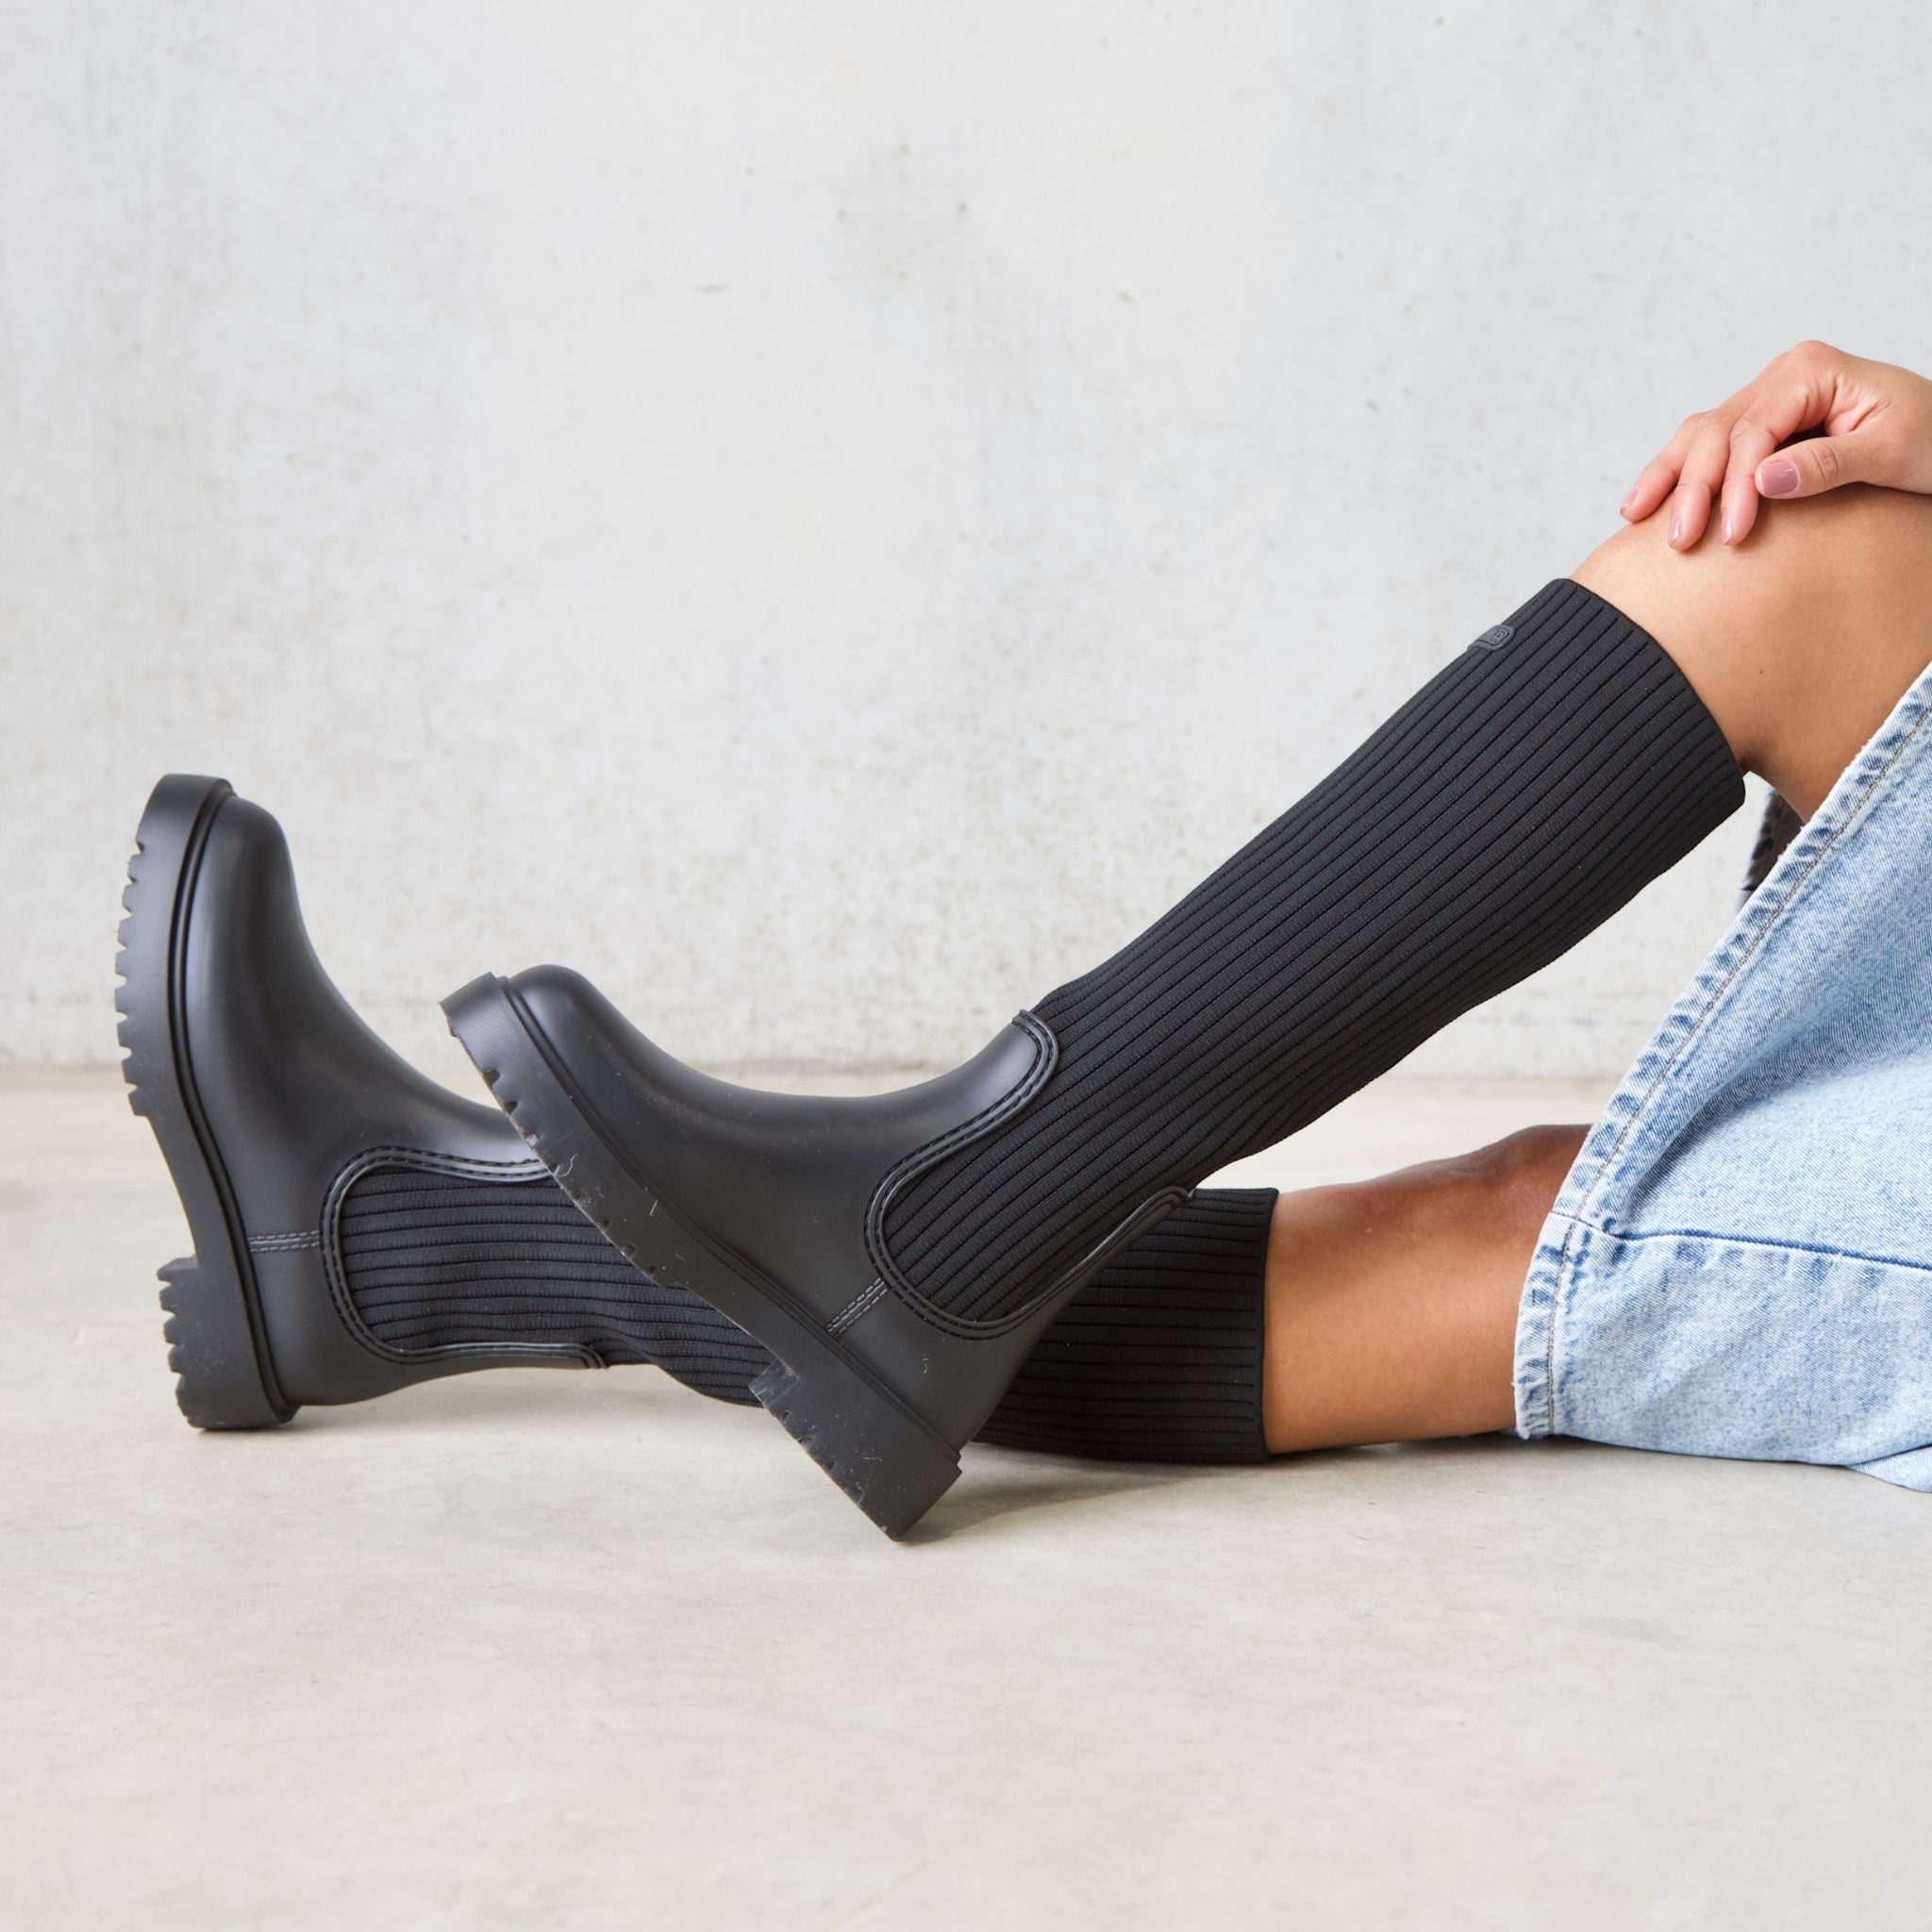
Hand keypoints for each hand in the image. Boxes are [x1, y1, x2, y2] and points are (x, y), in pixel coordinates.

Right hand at [1620, 341, 1931, 549]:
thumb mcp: (1892, 451)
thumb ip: (1828, 463)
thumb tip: (1761, 480)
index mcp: (1812, 371)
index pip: (1754, 428)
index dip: (1737, 483)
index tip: (1734, 534)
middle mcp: (1783, 376)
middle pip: (1717, 431)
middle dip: (1693, 486)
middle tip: (1682, 540)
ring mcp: (1769, 398)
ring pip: (1700, 434)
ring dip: (1668, 476)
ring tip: (1638, 517)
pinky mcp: (1764, 423)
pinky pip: (1708, 445)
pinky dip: (1676, 472)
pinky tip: (1647, 500)